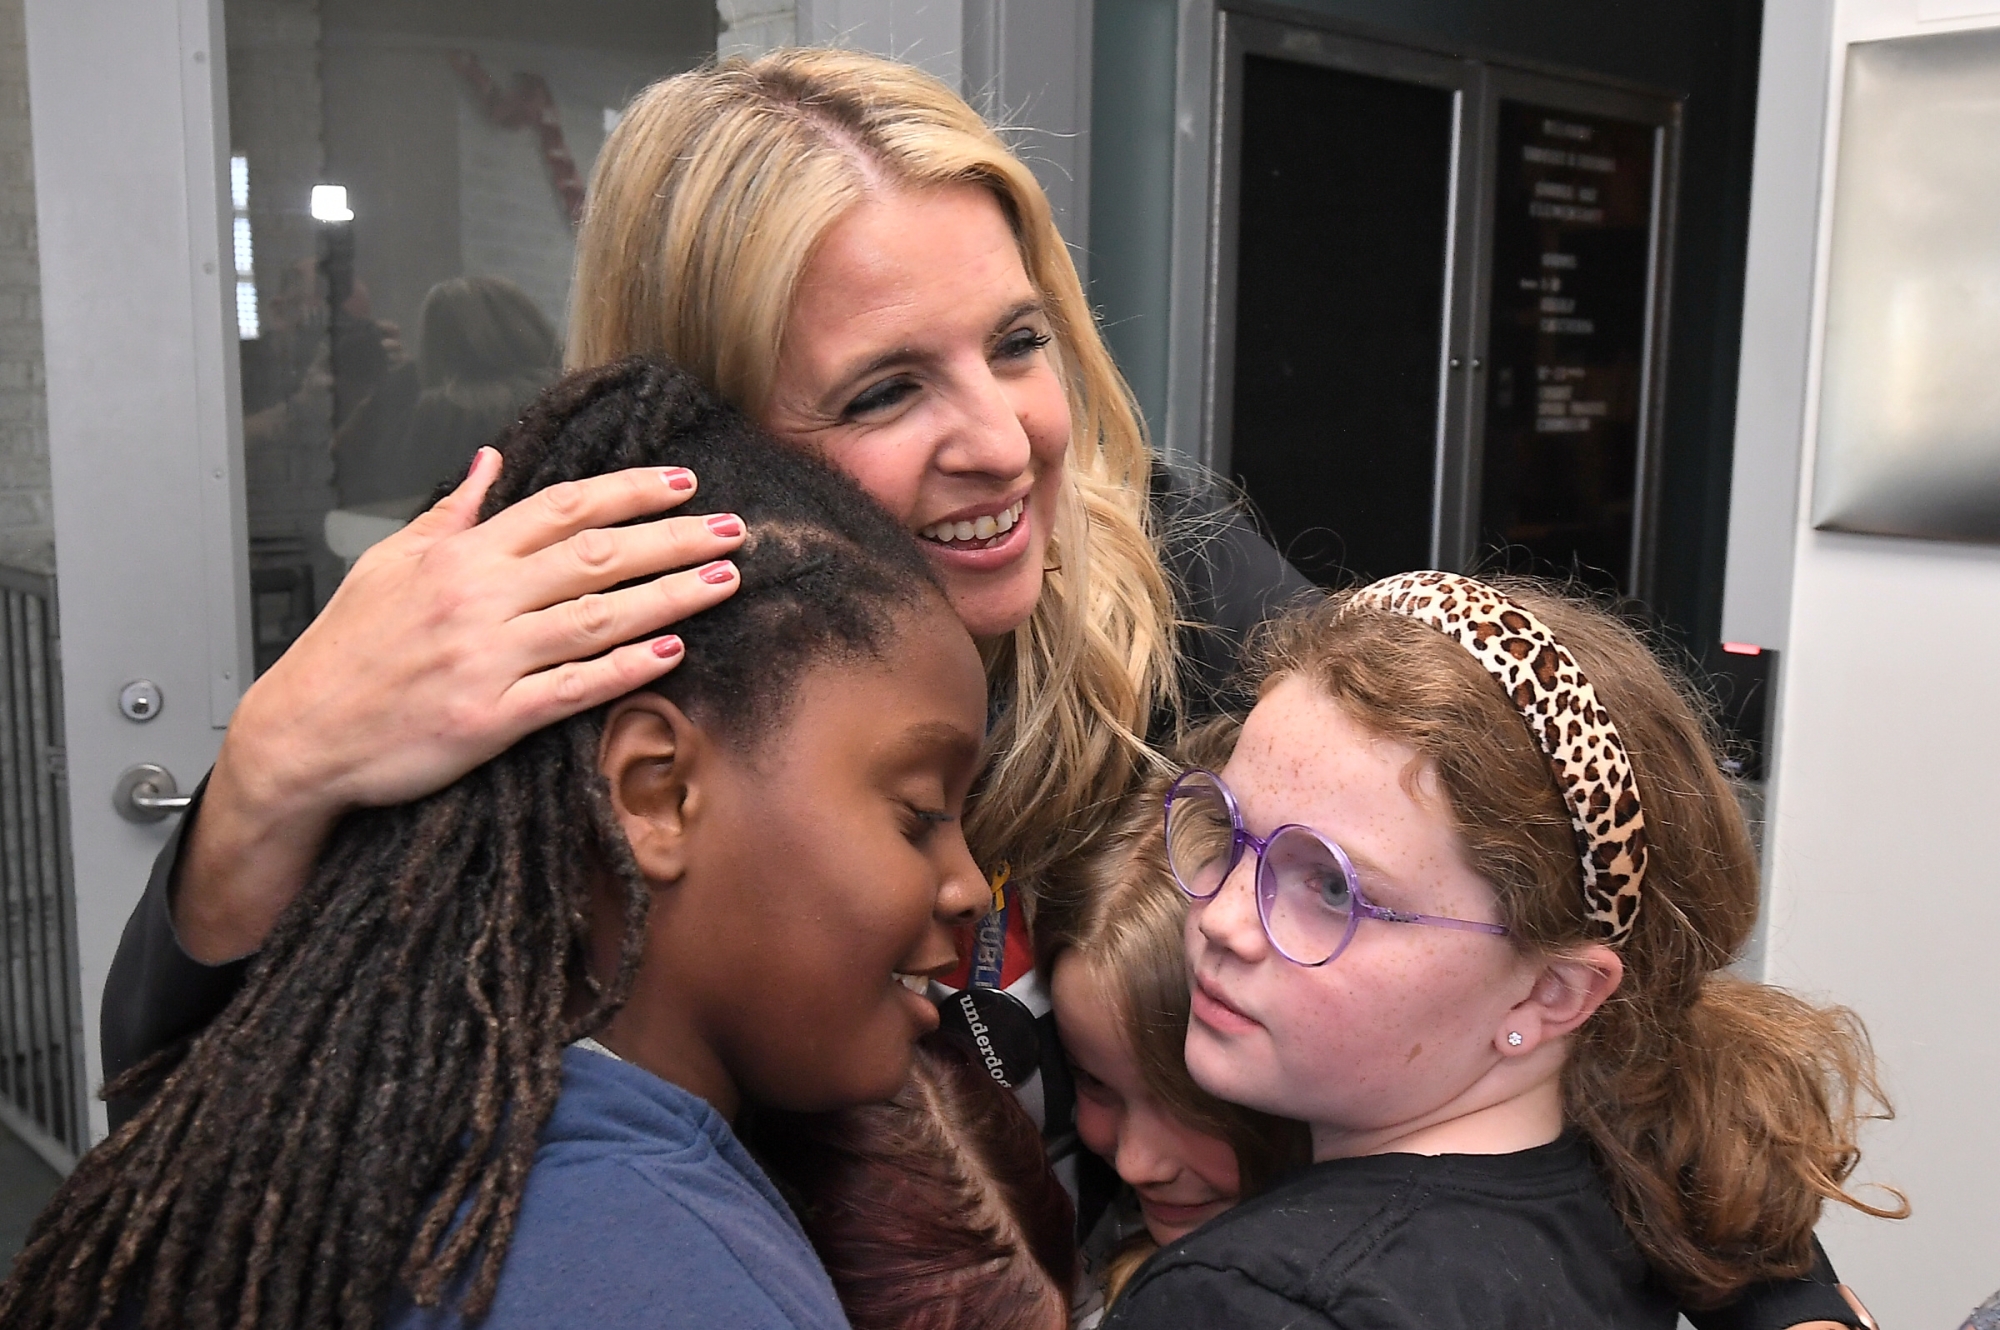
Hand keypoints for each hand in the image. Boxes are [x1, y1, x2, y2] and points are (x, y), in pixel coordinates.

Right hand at [174, 447, 745, 961]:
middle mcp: (478, 599)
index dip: (629, 492)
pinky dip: (623, 667)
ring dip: (668, 595)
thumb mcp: (387, 563)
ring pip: (595, 616)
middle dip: (671, 537)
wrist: (300, 734)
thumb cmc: (345, 649)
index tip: (684, 484)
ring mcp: (486, 658)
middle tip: (735, 528)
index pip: (562, 507)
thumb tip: (488, 462)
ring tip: (724, 580)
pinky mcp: (488, 718)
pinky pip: (571, 687)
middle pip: (595, 555)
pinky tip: (671, 651)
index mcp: (459, 556)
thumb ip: (448, 513)